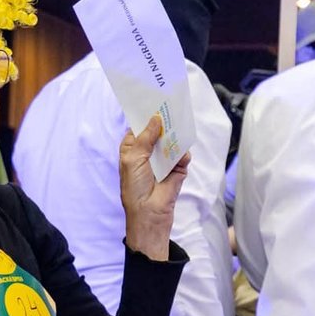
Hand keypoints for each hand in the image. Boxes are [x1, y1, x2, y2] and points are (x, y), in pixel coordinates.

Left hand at [120, 115, 189, 261]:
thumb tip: (155, 119)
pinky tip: (181, 155)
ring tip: (178, 126)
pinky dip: (182, 154)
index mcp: (132, 150)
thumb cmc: (135, 187)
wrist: (150, 214)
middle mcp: (147, 154)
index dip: (145, 118)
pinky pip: (182, 156)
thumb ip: (145, 138)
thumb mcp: (134, 159)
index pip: (139, 129)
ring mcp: (163, 161)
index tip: (153, 102)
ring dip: (175, 137)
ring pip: (171, 143)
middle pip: (157, 133)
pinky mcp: (177, 170)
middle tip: (170, 108)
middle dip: (163, 123)